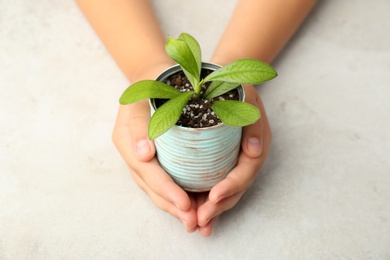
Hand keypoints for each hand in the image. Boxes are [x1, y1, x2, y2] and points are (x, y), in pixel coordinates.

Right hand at [112, 66, 197, 231]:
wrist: (155, 77)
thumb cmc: (153, 83)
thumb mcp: (144, 94)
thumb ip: (140, 124)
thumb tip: (142, 155)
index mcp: (126, 139)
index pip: (147, 172)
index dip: (166, 190)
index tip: (185, 203)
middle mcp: (132, 153)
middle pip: (151, 187)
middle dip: (172, 206)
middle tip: (194, 221)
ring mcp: (141, 158)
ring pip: (156, 190)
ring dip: (174, 207)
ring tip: (195, 221)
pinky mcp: (153, 159)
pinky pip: (163, 182)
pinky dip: (176, 195)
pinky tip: (192, 205)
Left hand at [195, 85, 271, 236]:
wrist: (220, 80)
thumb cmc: (232, 87)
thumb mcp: (245, 96)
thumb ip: (252, 120)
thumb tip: (254, 151)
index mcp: (255, 143)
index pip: (245, 171)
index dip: (231, 186)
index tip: (213, 197)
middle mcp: (245, 157)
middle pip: (234, 189)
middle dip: (217, 207)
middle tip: (199, 220)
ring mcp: (233, 162)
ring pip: (223, 192)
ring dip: (210, 210)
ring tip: (195, 225)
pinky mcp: (220, 164)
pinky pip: (213, 185)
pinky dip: (203, 200)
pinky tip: (192, 213)